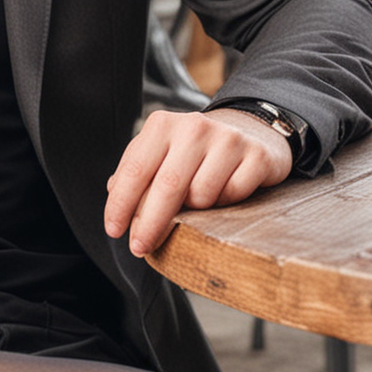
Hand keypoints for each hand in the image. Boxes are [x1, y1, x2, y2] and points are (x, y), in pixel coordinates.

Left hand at [104, 109, 293, 257]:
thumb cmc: (194, 151)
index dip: (121, 203)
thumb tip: (114, 193)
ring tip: (199, 200)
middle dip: (150, 223)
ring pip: (202, 195)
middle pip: (167, 186)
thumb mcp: (160, 152)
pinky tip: (225, 192)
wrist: (249, 133)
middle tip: (140, 247)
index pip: (135, 169)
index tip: (114, 231)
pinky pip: (233, 195)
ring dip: (196, 210)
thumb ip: (136, 170)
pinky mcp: (257, 156)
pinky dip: (225, 203)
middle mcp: (194, 126)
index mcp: (162, 124)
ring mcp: (229, 139)